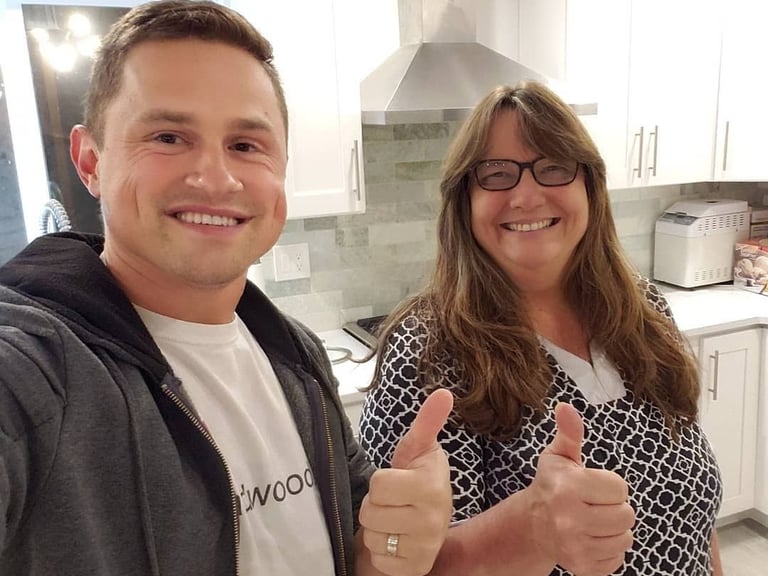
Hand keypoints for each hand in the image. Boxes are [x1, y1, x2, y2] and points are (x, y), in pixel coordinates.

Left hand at [359, 389, 453, 575]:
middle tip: (393, 502)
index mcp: (431, 486)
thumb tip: (443, 393)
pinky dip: (382, 553)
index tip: (396, 481)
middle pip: (371, 513)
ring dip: (377, 529)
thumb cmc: (418, 479)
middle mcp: (432, 520)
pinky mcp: (416, 569)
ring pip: (373, 538)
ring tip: (394, 520)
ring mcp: (425, 548)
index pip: (378, 485)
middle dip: (375, 506)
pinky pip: (379, 561)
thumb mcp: (418, 449)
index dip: (380, 482)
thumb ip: (427, 422)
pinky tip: (397, 541)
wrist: (428, 519)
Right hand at [530, 403, 634, 575]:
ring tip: (594, 521)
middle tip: (595, 504)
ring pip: (625, 538)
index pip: (620, 488)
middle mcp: (569, 520)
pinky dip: (609, 549)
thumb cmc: (552, 485)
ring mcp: (575, 548)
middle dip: (615, 507)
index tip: (592, 485)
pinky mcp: (582, 568)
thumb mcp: (559, 456)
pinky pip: (618, 559)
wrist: (532, 525)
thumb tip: (565, 406)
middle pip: (626, 515)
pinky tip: (592, 538)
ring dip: (614, 529)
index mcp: (567, 489)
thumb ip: (569, 432)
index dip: (610, 485)